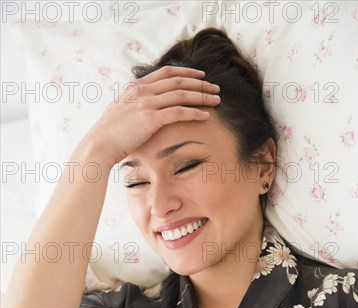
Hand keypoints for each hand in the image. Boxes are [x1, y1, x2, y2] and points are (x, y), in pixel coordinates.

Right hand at [79, 66, 220, 167]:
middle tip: (215, 87)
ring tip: (216, 100)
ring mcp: (146, 104)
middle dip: (200, 83)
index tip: (201, 75)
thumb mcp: (121, 110)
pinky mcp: (150, 119)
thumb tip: (145, 107)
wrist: (99, 144)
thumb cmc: (109, 133)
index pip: (167, 73)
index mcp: (136, 86)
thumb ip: (135, 104)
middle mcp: (142, 91)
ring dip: (202, 96)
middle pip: (179, 81)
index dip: (187, 72)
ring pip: (182, 95)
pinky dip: (194, 113)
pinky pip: (179, 113)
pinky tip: (206, 116)